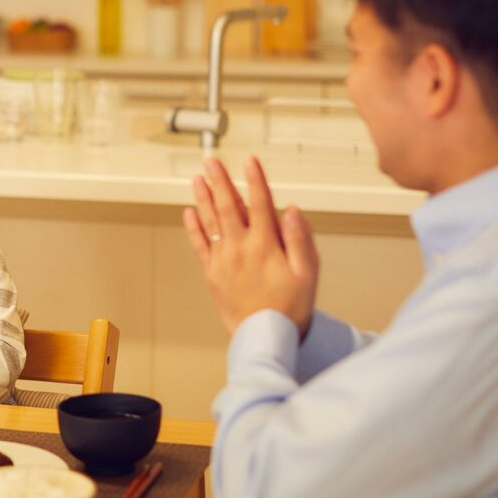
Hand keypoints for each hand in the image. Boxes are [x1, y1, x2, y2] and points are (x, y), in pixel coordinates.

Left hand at [182, 156, 318, 337]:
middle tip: (212, 161)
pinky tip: (189, 212)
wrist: (265, 336)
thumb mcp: (308, 273)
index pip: (259, 203)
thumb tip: (291, 210)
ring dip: (203, 197)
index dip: (254, 179)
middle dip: (220, 181)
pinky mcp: (212, 273)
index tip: (250, 161)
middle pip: (228, 206)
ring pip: (210, 222)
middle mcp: (240, 249)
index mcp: (266, 245)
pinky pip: (200, 245)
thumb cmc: (290, 307)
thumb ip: (299, 239)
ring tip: (198, 178)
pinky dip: (194, 227)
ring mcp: (223, 260)